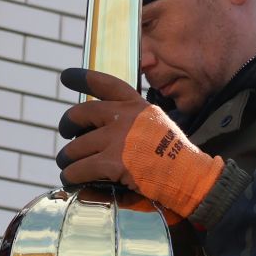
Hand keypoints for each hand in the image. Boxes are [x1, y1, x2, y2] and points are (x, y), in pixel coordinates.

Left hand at [56, 67, 222, 219]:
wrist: (190, 176)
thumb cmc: (176, 157)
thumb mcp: (157, 125)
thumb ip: (134, 122)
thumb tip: (104, 130)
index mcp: (137, 105)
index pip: (106, 84)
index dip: (83, 78)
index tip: (66, 76)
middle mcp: (124, 117)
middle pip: (80, 114)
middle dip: (67, 124)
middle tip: (65, 132)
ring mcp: (116, 139)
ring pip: (75, 147)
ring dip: (67, 157)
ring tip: (67, 165)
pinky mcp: (111, 162)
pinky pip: (79, 168)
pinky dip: (71, 175)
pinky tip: (70, 179)